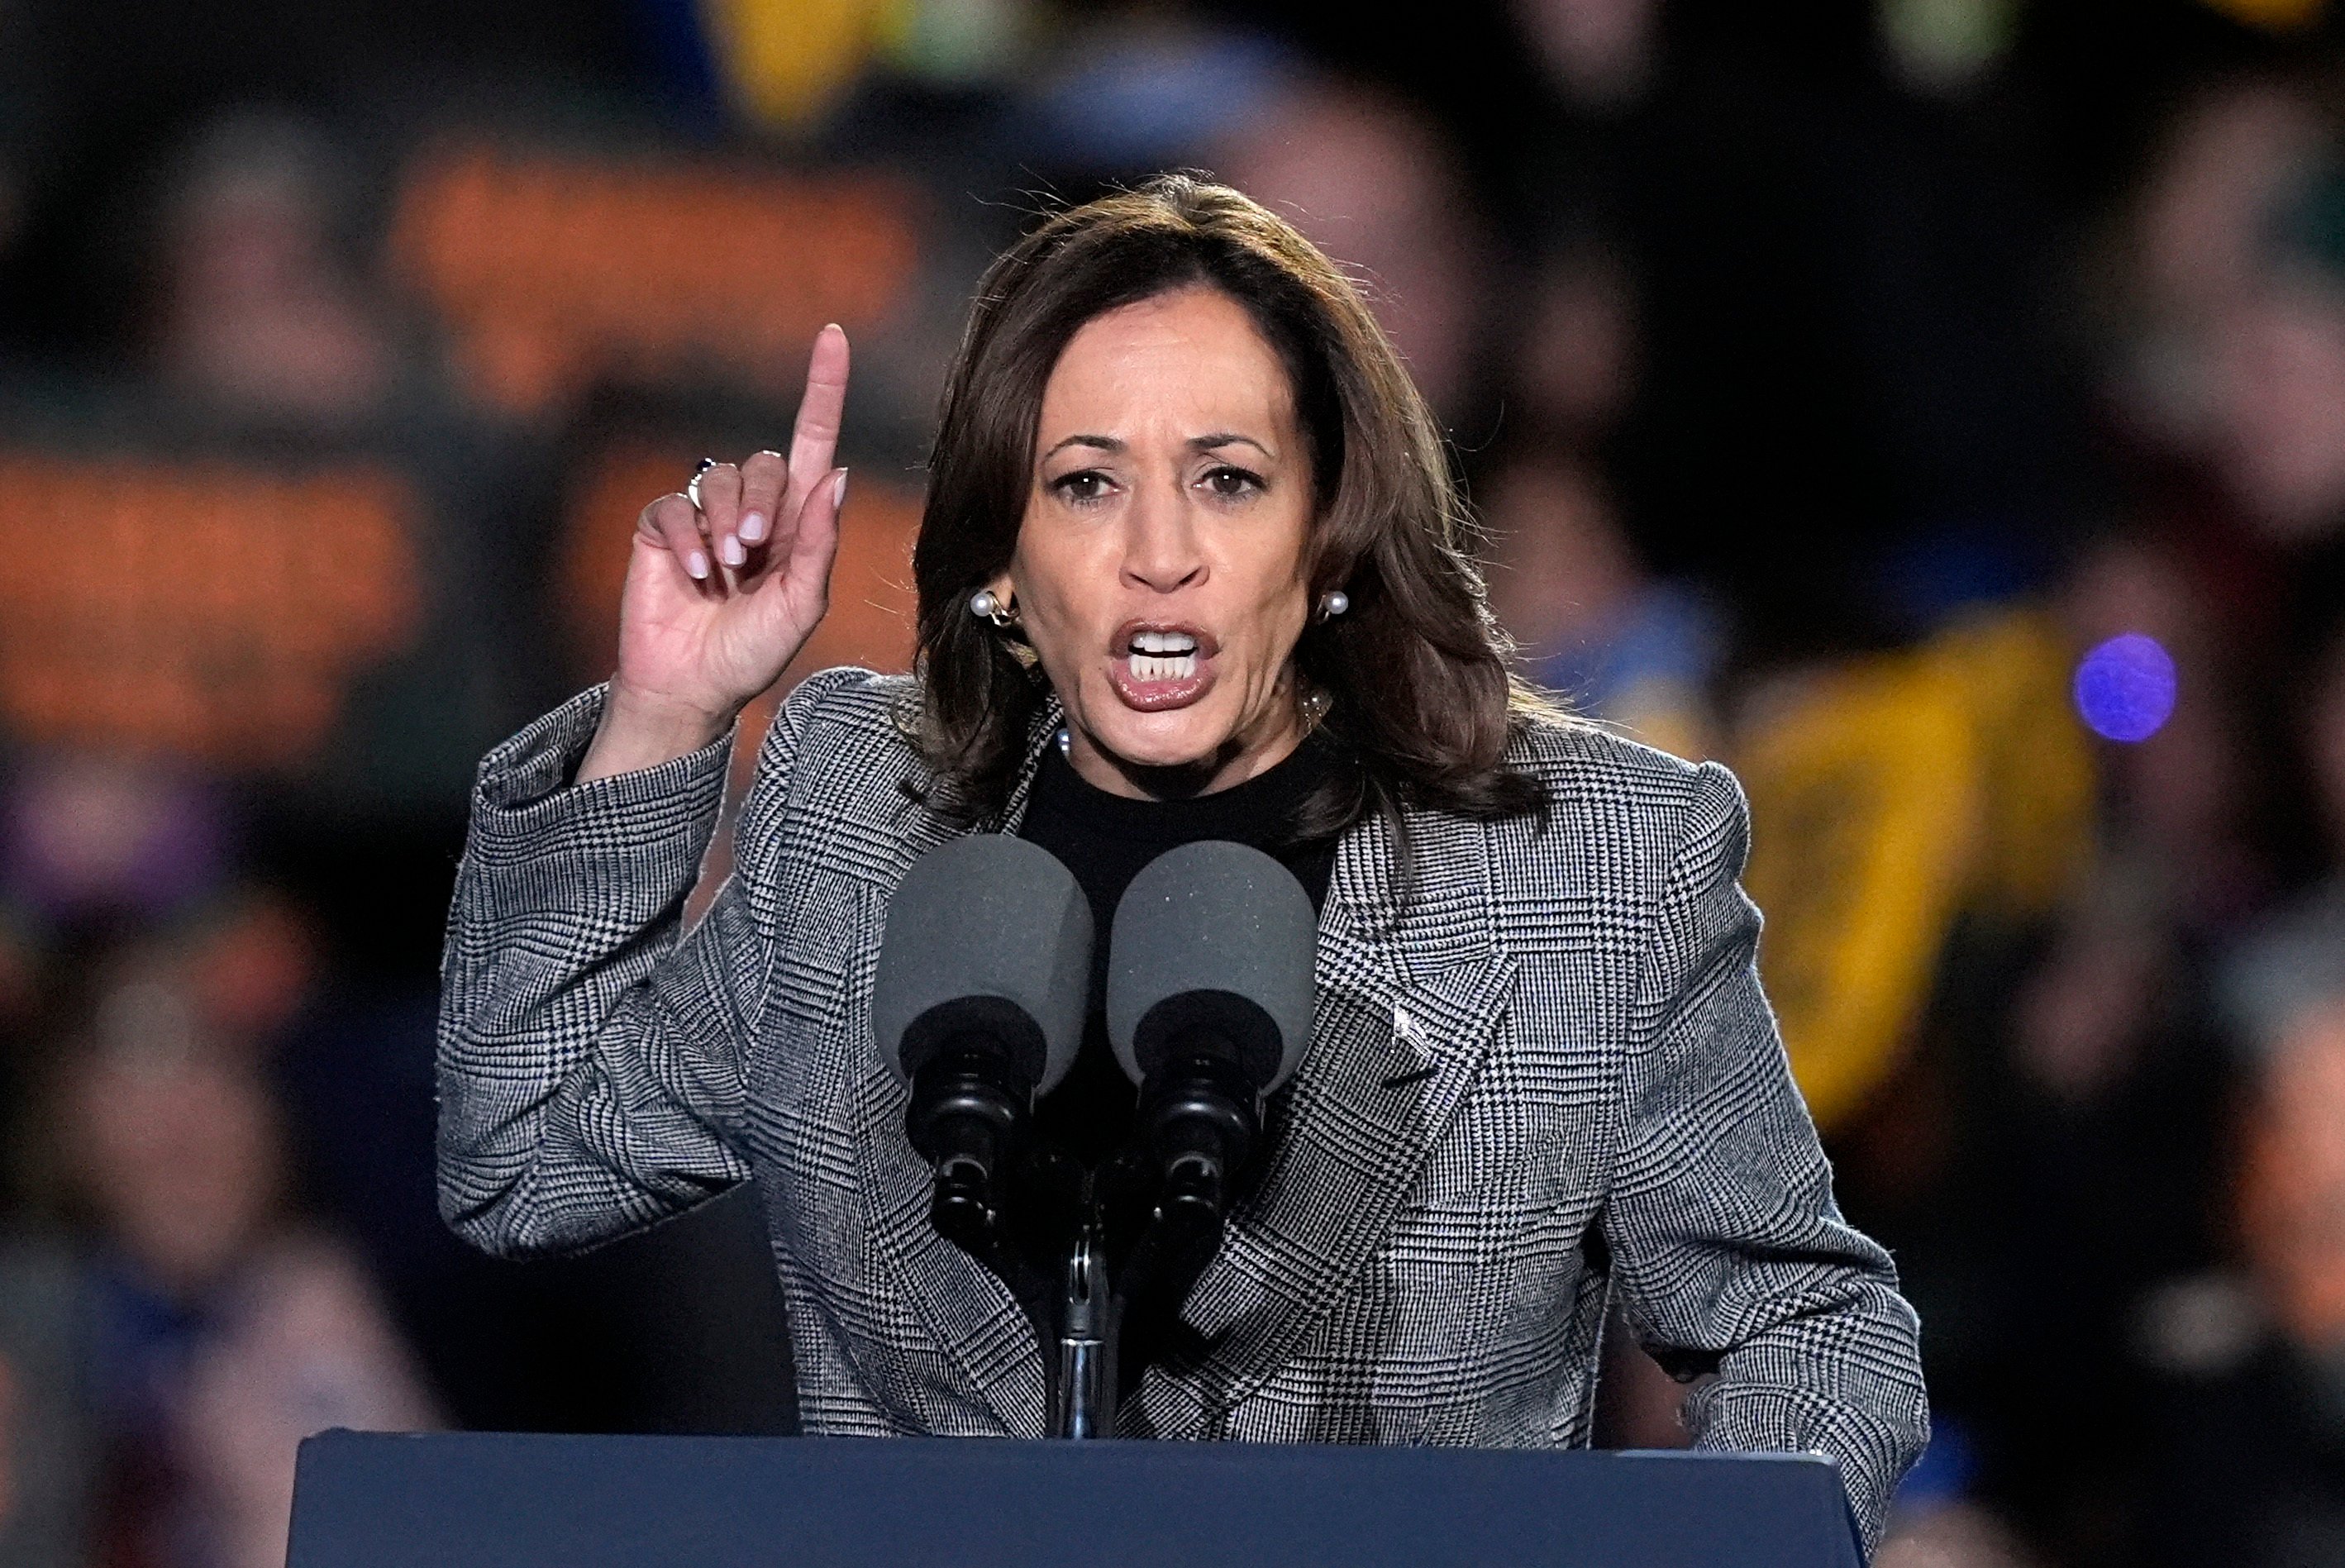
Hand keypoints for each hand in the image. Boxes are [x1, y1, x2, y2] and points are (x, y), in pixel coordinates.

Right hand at [578, 325, 850, 781]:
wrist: (693, 687)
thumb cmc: (752, 652)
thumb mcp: (801, 606)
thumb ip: (819, 543)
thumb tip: (836, 474)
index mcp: (798, 523)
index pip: (813, 442)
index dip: (823, 390)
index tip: (834, 336)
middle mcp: (754, 510)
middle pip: (765, 463)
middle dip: (762, 504)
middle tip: (753, 553)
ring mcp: (705, 518)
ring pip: (719, 480)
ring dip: (724, 526)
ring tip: (723, 573)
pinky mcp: (661, 529)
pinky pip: (672, 506)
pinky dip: (685, 539)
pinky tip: (694, 575)